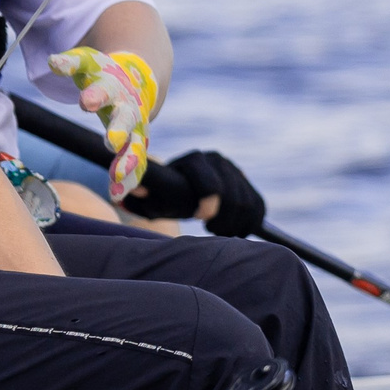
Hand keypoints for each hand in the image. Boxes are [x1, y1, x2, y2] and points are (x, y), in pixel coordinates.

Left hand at [46, 46, 158, 201]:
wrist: (136, 80)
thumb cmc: (103, 72)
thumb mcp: (86, 63)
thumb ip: (70, 63)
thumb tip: (52, 62)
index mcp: (113, 87)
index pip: (105, 90)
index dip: (95, 95)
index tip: (85, 102)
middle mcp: (128, 109)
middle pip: (126, 120)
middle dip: (119, 131)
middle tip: (112, 142)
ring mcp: (136, 129)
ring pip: (136, 148)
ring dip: (128, 164)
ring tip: (116, 181)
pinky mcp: (137, 145)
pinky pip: (136, 166)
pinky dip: (128, 181)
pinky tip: (117, 197)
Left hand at [125, 149, 266, 237]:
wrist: (177, 188)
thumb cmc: (159, 196)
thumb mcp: (147, 197)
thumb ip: (138, 195)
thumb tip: (131, 192)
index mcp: (192, 160)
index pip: (210, 182)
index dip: (209, 203)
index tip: (201, 219)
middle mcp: (216, 159)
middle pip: (234, 196)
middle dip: (223, 219)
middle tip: (210, 230)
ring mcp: (234, 169)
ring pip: (249, 203)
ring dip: (235, 224)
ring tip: (217, 230)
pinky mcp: (246, 181)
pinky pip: (258, 206)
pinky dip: (249, 223)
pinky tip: (234, 230)